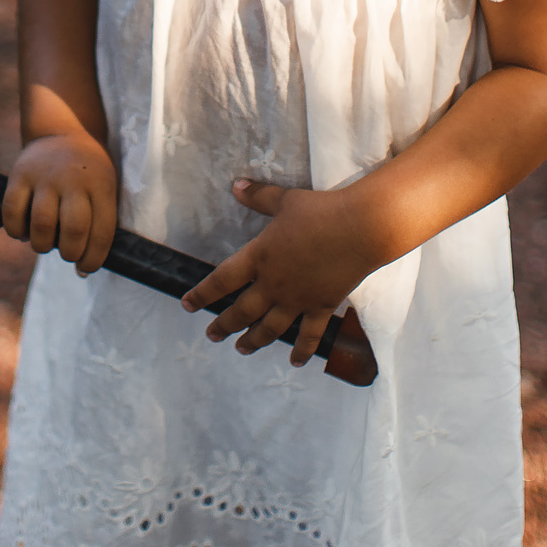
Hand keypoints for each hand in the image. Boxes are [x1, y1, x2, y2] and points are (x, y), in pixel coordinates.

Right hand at [3, 133, 118, 274]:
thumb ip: (97, 226)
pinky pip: (12, 211)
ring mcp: (45, 176)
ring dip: (43, 244)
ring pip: (42, 223)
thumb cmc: (88, 173)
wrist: (64, 131)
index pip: (102, 232)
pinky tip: (23, 232)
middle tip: (66, 252)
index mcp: (101, 186)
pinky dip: (16, 230)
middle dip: (70, 252)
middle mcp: (74, 180)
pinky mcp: (20, 174)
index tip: (86, 266)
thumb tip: (82, 271)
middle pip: (73, 229)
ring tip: (45, 243)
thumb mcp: (104, 190)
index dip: (93, 258)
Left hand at [181, 179, 378, 365]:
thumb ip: (258, 197)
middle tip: (212, 335)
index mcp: (259, 257)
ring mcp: (298, 299)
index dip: (202, 294)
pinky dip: (301, 349)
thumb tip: (235, 185)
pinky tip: (295, 361)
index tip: (187, 305)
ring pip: (270, 328)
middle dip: (224, 325)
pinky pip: (308, 335)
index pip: (221, 280)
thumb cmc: (320, 211)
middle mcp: (273, 284)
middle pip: (242, 311)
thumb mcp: (284, 200)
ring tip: (242, 349)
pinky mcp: (322, 307)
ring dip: (253, 340)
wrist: (359, 228)